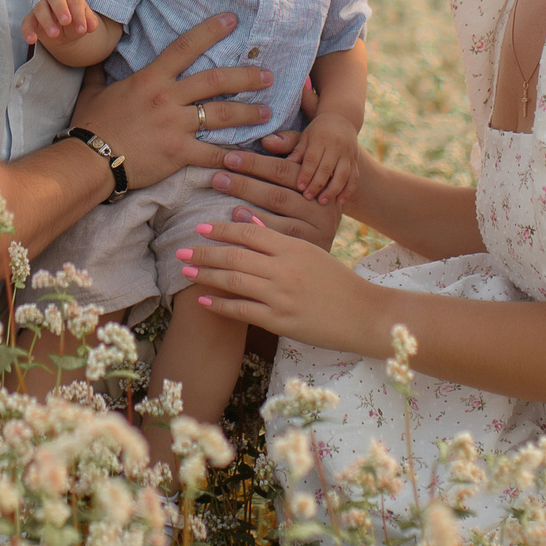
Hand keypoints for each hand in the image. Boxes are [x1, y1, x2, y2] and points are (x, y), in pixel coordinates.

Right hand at [23, 0, 96, 48]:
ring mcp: (41, 8)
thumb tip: (91, 26)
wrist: (64, 32)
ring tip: (55, 34)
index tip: (82, 29)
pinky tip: (31, 40)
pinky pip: (27, 22)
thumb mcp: (84, 23)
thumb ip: (89, 23)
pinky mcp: (31, 19)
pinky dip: (28, 30)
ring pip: (40, 9)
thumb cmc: (75, 22)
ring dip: (47, 21)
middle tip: (66, 22)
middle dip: (61, 9)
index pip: (74, 1)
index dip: (79, 14)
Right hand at [69, 13, 268, 187]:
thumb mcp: (93, 91)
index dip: (210, 30)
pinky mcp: (179, 153)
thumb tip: (95, 54)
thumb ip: (100, 71)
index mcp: (151, 79)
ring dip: (248, 113)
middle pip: (216, 81)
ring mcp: (175, 126)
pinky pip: (212, 153)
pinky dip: (232, 155)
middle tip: (268, 75)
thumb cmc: (90, 124)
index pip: (185, 47)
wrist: (89, 160)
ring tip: (268, 112)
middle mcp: (167, 98)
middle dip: (246, 77)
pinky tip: (248, 155)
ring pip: (221, 115)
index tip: (232, 19)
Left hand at [175, 215, 385, 352]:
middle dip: (204, 252)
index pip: (249, 232)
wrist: (364, 314)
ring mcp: (281, 296)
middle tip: (181, 250)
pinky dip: (220, 305)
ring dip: (206, 275)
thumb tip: (250, 224)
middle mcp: (284, 268)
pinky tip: (205, 300)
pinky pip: (243, 311)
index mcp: (294, 247)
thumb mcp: (312, 253)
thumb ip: (281, 241)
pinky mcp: (281, 321)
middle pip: (235, 255)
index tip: (201, 228)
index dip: (222, 229)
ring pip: (234, 281)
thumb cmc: (338, 282)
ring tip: (187, 272)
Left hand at [206, 134, 342, 246]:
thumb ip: (290, 149)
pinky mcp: (310, 253)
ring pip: (279, 222)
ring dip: (248, 209)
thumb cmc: (309, 198)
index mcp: (321, 183)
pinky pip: (280, 244)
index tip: (228, 158)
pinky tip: (238, 223)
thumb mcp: (304, 170)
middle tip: (217, 178)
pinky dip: (259, 232)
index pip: (285, 170)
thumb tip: (267, 140)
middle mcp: (323, 209)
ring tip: (225, 205)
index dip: (255, 163)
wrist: (328, 252)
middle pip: (279, 196)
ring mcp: (319, 234)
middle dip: (245, 185)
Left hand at [290, 115, 360, 205]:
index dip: (306, 174)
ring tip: (322, 202)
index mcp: (321, 138)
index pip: (313, 158)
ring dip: (333, 190)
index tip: (299, 187)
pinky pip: (354, 177)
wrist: (342, 119)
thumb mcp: (305, 136)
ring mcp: (348, 154)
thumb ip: (295, 149)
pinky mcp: (356, 161)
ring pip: (343, 174)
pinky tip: (340, 202)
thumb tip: (283, 162)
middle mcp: (336, 146)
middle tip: (307, 198)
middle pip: (327, 168)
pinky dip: (348, 190)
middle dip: (317, 184)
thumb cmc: (317, 131)